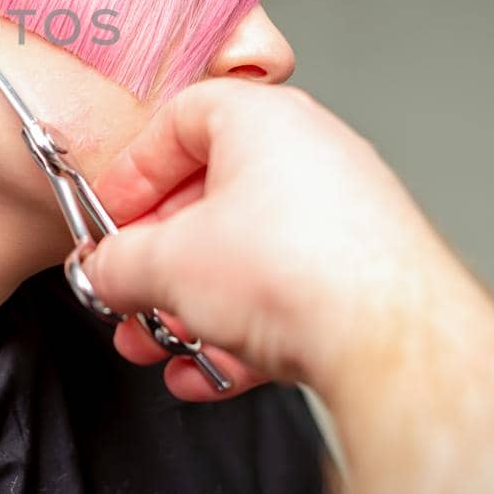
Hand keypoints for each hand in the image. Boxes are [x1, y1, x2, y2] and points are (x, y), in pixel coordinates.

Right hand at [86, 79, 466, 401]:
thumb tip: (104, 272)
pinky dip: (241, 330)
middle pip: (211, 198)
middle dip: (158, 258)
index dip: (134, 172)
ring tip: (158, 344)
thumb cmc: (292, 269)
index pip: (180, 121)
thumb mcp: (165, 262)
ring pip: (246, 256)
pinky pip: (286, 295)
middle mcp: (312, 157)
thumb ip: (117, 264)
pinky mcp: (365, 277)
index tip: (110, 215)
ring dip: (191, 305)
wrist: (389, 341)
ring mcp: (344, 217)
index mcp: (264, 120)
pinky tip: (207, 372)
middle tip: (127, 291)